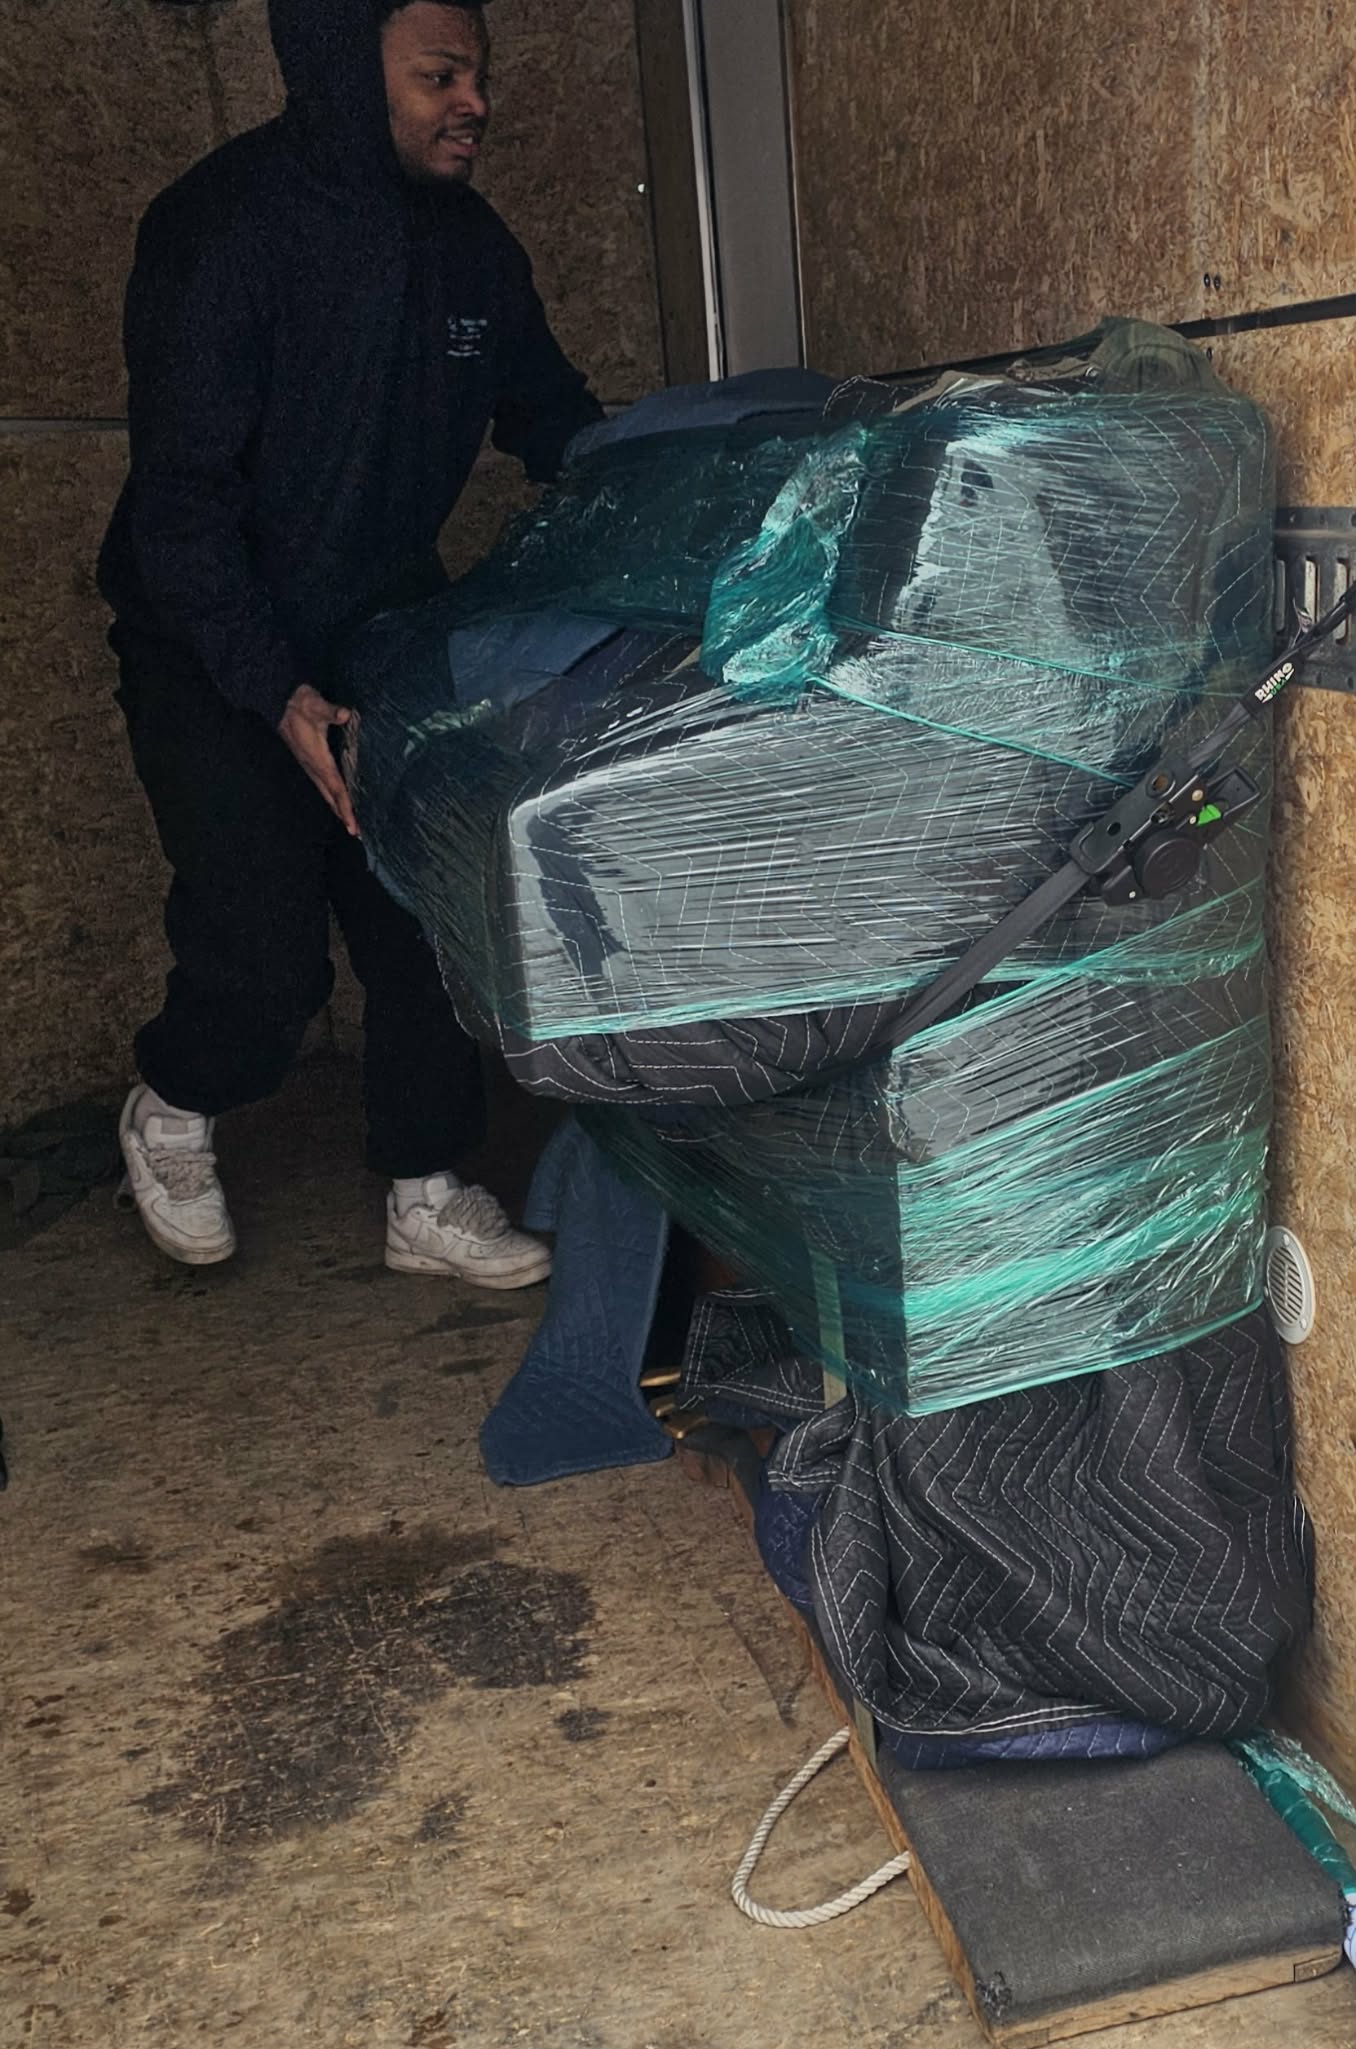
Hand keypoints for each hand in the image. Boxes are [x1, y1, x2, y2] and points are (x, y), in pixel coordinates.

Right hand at [278, 684, 359, 836]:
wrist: (279, 702)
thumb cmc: (300, 704)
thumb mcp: (315, 705)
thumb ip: (330, 710)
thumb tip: (345, 714)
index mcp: (318, 759)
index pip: (336, 788)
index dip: (345, 807)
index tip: (353, 825)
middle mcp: (312, 767)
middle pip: (331, 797)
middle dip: (343, 815)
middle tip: (355, 833)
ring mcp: (308, 766)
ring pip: (324, 792)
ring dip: (336, 808)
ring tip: (348, 823)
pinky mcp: (306, 762)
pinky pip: (320, 784)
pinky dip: (330, 796)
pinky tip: (334, 800)